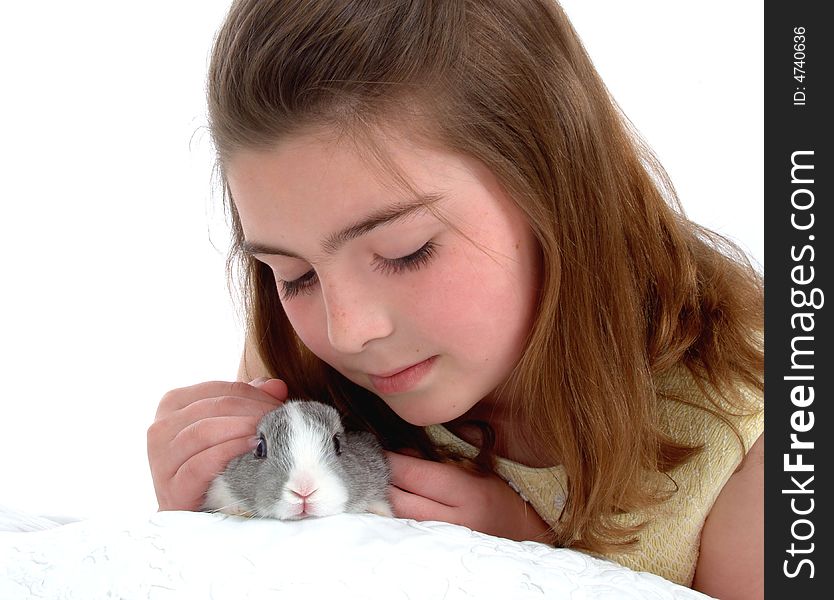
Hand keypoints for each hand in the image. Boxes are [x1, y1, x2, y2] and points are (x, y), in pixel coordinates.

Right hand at [147, 378, 287, 510]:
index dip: (255, 394)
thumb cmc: (214, 461)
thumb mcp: (231, 425)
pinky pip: (200, 464)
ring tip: (267, 434)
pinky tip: (252, 450)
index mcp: (173, 404)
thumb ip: (250, 401)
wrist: (192, 510)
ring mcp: (161, 458)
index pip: (220, 389)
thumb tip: (276, 385)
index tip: (279, 404)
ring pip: (204, 432)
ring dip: (242, 429)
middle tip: (280, 420)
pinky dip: (228, 453)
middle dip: (253, 410)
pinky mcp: (171, 488)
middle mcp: (160, 427)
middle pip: (215, 407)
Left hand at [386, 451, 550, 542]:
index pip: (416, 476)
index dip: (391, 461)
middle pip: (400, 501)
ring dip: (382, 499)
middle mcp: (456, 523)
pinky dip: (392, 516)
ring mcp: (445, 543)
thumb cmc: (497, 494)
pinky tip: (386, 503)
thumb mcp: (476, 469)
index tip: (374, 449)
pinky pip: (405, 532)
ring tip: (373, 482)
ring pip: (397, 520)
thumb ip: (437, 461)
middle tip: (368, 464)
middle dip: (380, 480)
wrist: (520, 533)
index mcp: (469, 495)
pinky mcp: (436, 552)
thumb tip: (400, 453)